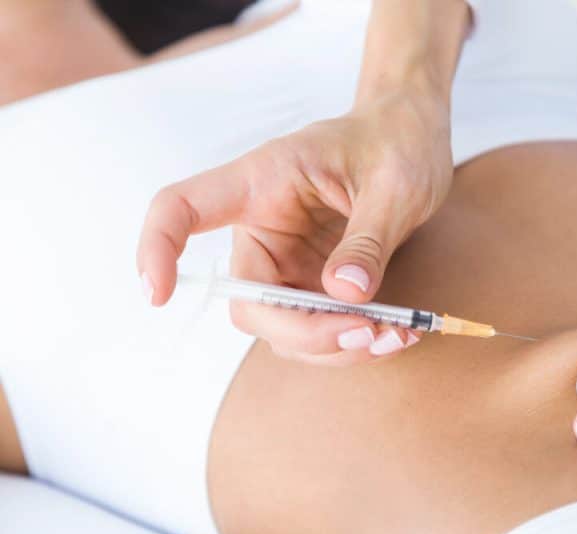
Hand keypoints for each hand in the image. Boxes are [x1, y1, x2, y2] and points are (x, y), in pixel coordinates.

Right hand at [136, 86, 452, 363]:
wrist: (414, 138)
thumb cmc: (394, 142)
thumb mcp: (392, 184)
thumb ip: (367, 239)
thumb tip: (345, 294)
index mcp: (261, 182)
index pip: (180, 208)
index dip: (158, 249)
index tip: (158, 295)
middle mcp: (265, 230)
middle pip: (249, 302)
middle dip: (304, 331)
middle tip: (368, 331)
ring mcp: (288, 264)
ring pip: (286, 331)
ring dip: (338, 346)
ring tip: (399, 334)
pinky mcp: (316, 286)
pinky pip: (322, 331)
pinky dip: (357, 342)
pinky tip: (400, 334)